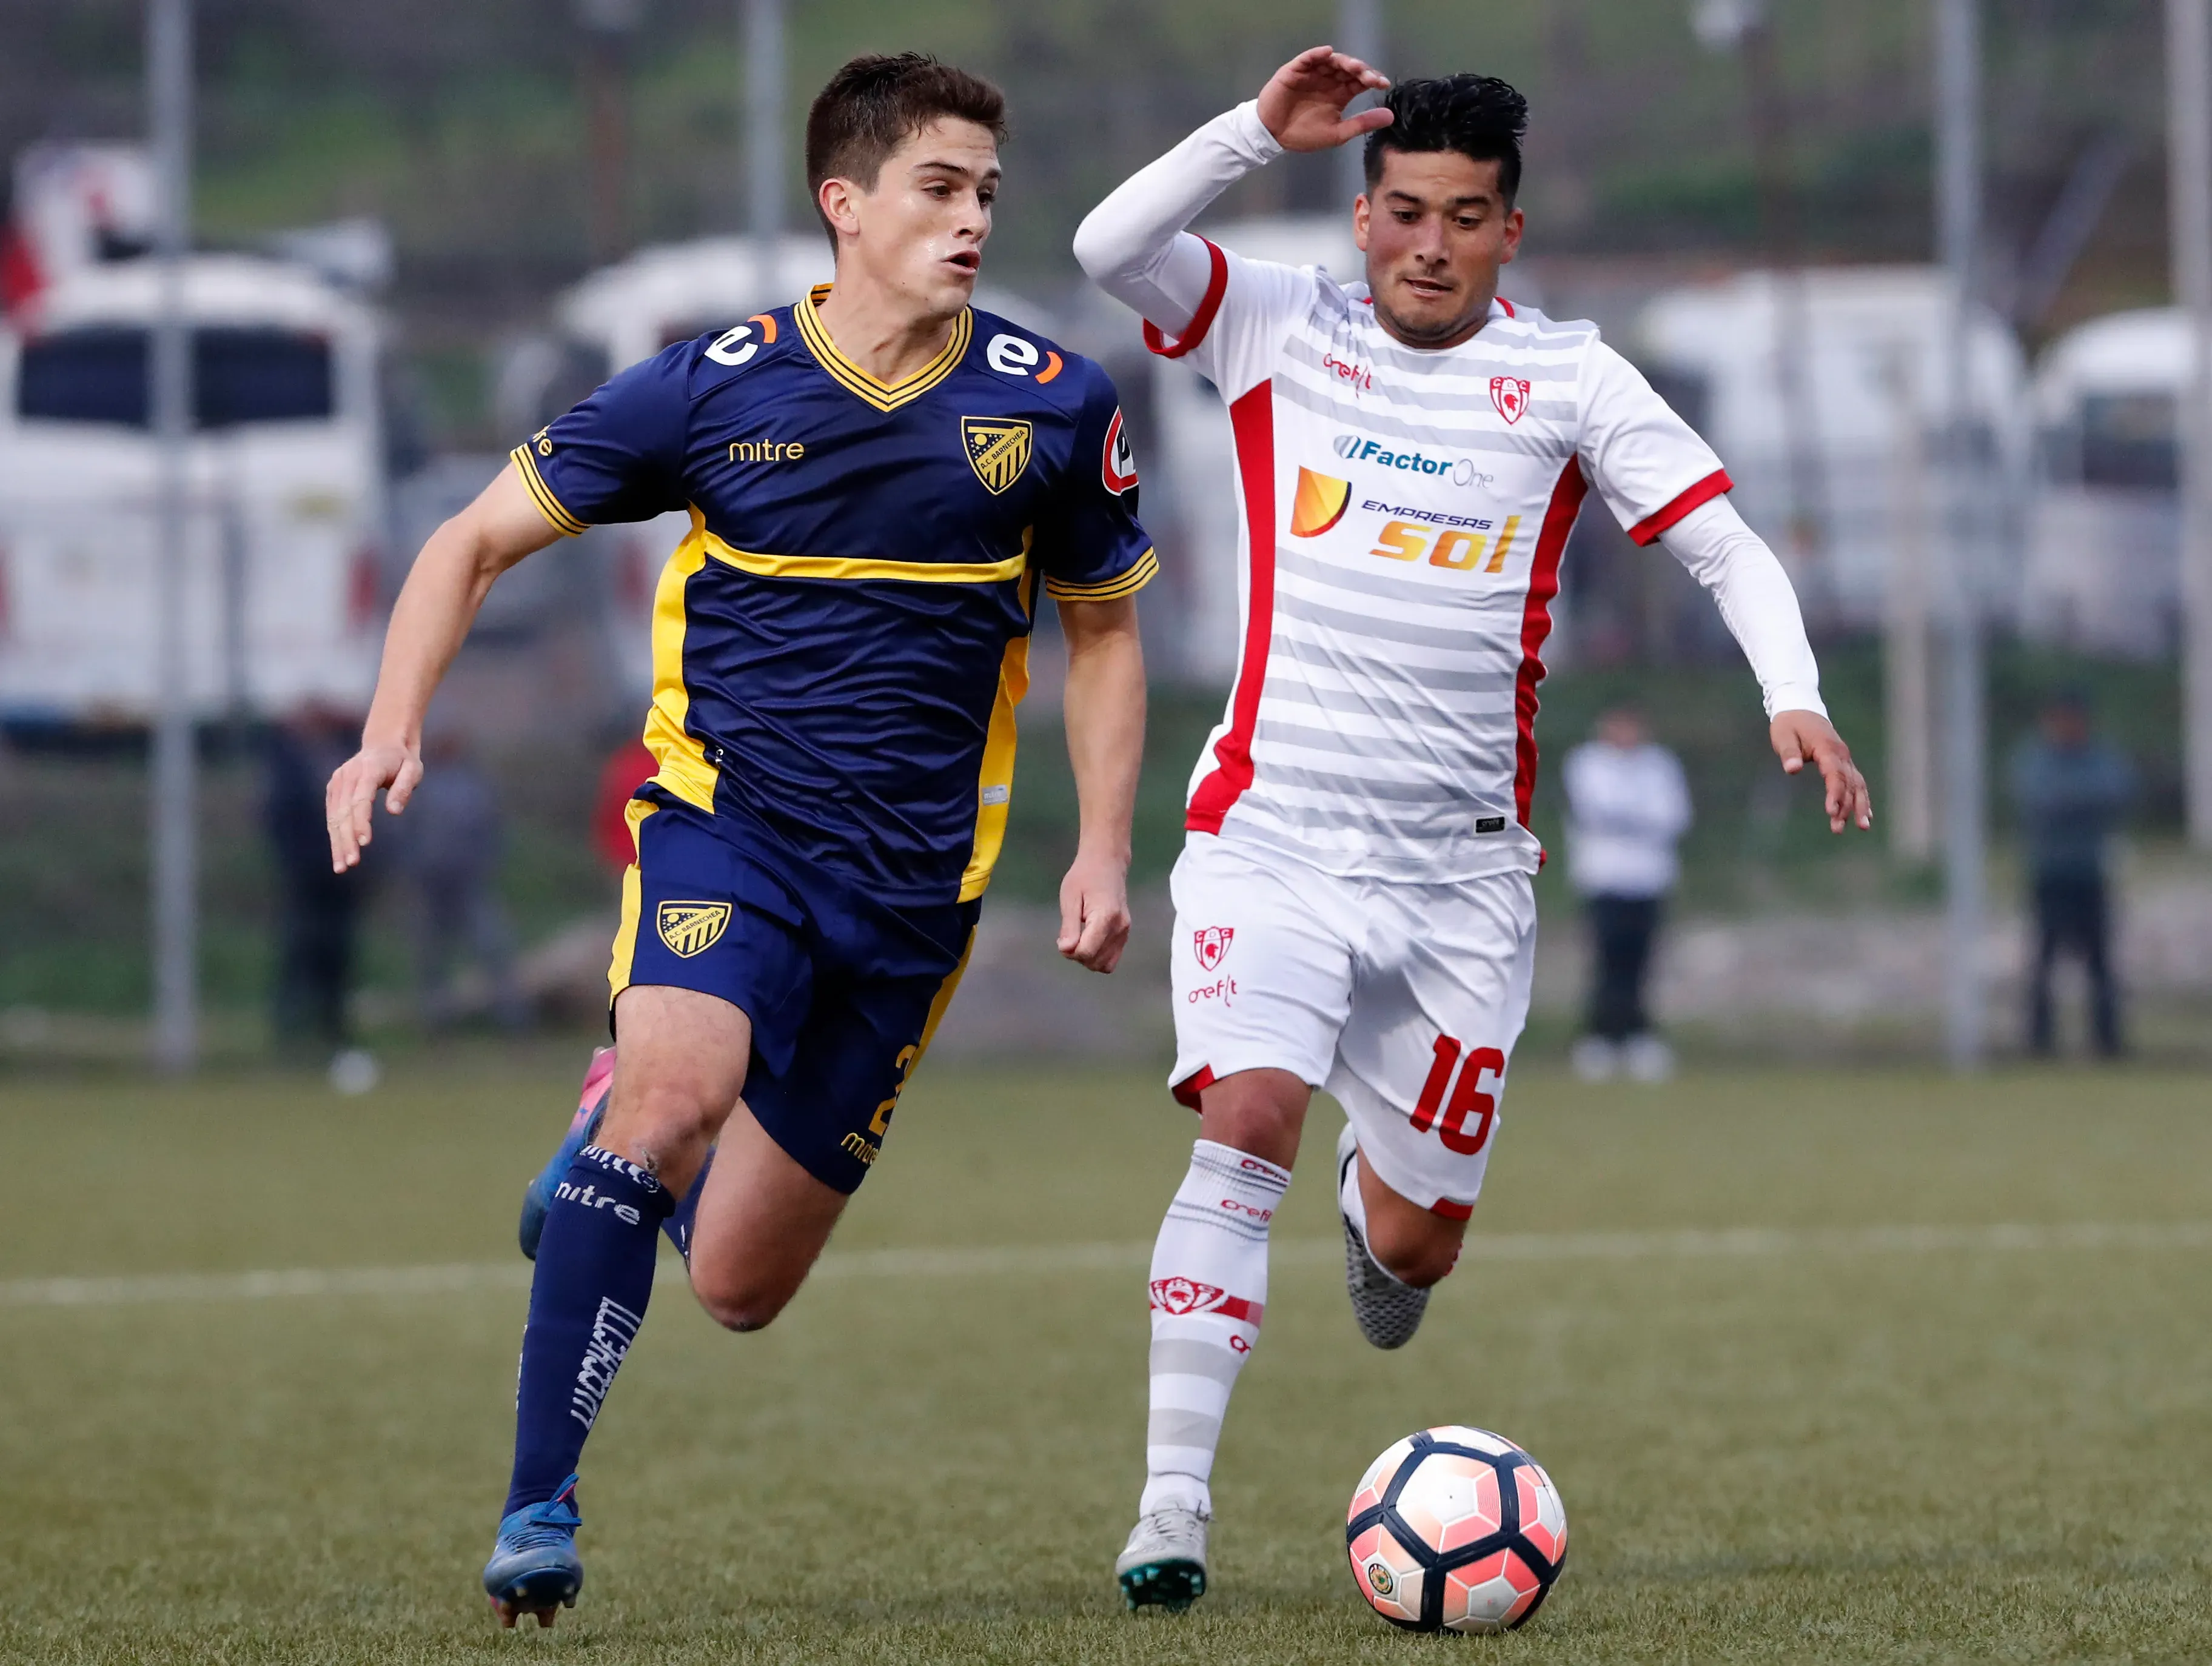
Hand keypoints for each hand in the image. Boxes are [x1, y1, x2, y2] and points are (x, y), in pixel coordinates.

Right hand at [325, 739, 420, 871]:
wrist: (384, 744)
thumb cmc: (403, 760)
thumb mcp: (413, 769)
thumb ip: (404, 788)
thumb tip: (394, 811)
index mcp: (367, 770)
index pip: (361, 799)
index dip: (361, 822)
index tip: (364, 843)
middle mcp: (347, 776)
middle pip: (344, 812)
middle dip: (346, 839)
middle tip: (350, 864)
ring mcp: (337, 782)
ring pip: (334, 817)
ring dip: (337, 842)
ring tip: (341, 867)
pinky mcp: (334, 790)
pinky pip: (332, 815)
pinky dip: (334, 835)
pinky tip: (338, 855)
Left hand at [1057, 847, 1132, 973]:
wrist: (1107, 863)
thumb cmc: (1085, 876)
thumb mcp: (1070, 897)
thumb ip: (1069, 926)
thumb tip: (1066, 950)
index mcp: (1105, 917)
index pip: (1087, 952)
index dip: (1070, 952)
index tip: (1062, 938)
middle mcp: (1119, 928)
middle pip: (1095, 962)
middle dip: (1078, 956)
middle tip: (1069, 937)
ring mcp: (1125, 932)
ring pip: (1104, 965)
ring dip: (1087, 959)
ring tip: (1079, 938)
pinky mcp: (1125, 934)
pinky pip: (1111, 959)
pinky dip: (1098, 957)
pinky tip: (1088, 941)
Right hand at [1256, 45, 1392, 153]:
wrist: (1273, 136)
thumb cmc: (1303, 135)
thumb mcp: (1337, 133)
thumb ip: (1362, 123)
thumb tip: (1390, 117)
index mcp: (1340, 93)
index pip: (1359, 81)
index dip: (1372, 79)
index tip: (1383, 84)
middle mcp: (1328, 80)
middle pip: (1348, 68)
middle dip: (1361, 70)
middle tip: (1369, 77)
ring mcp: (1312, 74)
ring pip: (1332, 61)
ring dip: (1344, 61)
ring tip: (1353, 67)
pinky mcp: (1295, 71)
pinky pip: (1308, 58)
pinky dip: (1317, 54)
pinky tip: (1328, 53)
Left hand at [1770, 710, 1872, 833]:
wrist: (1801, 708)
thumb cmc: (1789, 725)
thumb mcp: (1784, 736)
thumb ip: (1789, 753)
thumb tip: (1792, 769)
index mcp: (1827, 748)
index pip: (1834, 774)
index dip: (1835, 793)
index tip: (1831, 812)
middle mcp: (1841, 754)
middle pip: (1849, 783)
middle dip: (1846, 807)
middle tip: (1838, 828)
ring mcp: (1845, 758)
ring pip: (1857, 784)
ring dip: (1859, 806)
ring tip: (1863, 827)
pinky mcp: (1844, 762)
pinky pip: (1857, 782)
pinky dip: (1862, 798)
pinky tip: (1865, 815)